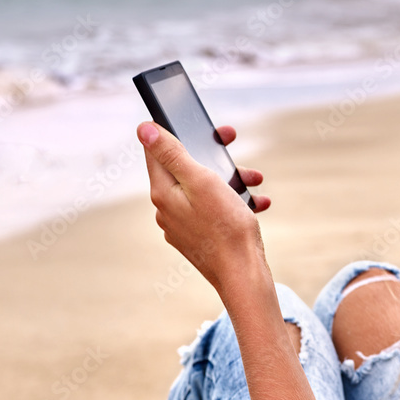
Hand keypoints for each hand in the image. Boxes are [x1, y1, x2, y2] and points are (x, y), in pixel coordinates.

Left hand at [137, 121, 270, 295]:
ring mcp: (183, 226)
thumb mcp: (201, 181)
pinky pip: (214, 211)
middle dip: (212, 155)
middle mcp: (167, 210)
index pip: (158, 152)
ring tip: (254, 180)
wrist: (243, 275)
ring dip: (230, 180)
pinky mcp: (199, 238)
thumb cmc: (226, 228)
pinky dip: (234, 203)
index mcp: (163, 193)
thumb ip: (172, 154)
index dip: (176, 132)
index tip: (197, 124)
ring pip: (204, 190)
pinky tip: (255, 203)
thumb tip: (143, 129)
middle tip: (230, 140)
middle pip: (185, 170)